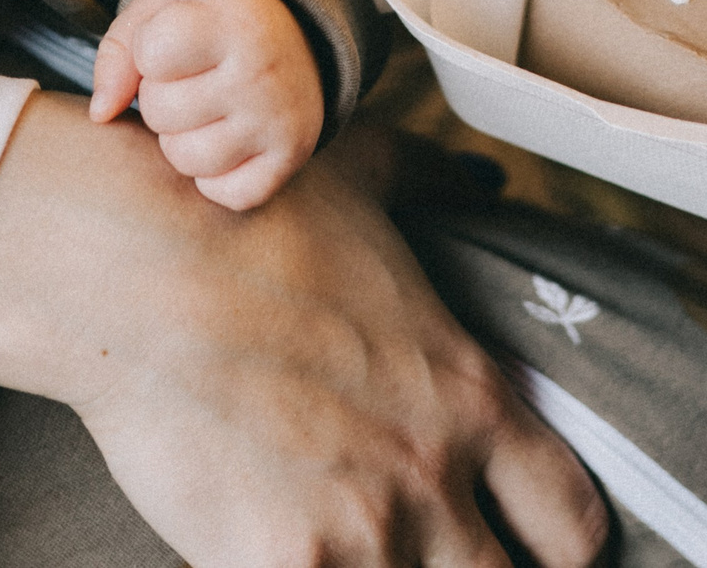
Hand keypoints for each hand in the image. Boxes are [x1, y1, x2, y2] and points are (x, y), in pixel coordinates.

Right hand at [0, 95, 608, 567]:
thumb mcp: (361, 178)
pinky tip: (267, 553)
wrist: (134, 265)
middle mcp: (434, 474)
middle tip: (427, 553)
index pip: (571, 524)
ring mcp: (364, 532)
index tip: (526, 549)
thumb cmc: (244, 219)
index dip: (556, 549)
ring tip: (346, 550)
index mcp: (472, 396)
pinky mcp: (285, 566)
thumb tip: (480, 176)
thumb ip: (433, 181)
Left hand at [89, 0, 322, 209]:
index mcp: (230, 22)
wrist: (299, 32)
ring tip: (207, 107)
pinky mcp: (290, 159)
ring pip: (185, 159)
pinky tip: (228, 138)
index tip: (177, 39)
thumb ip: (119, 50)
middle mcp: (261, 73)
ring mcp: (278, 121)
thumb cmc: (216, 18)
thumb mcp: (166, 5)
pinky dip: (216, 176)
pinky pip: (226, 195)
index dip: (149, 50)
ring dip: (182, 138)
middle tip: (193, 77)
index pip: (150, 54)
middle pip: (159, 112)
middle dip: (161, 96)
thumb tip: (101, 114)